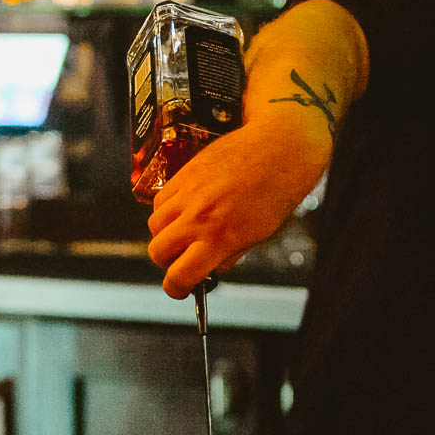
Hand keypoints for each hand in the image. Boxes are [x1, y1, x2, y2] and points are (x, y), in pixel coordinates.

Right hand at [147, 115, 329, 298]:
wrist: (279, 146)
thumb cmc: (277, 190)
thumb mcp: (259, 235)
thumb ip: (230, 254)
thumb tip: (211, 269)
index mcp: (220, 238)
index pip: (180, 275)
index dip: (176, 288)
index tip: (180, 288)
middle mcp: (199, 216)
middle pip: (158, 252)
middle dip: (167, 262)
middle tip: (183, 259)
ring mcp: (188, 193)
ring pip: (155, 225)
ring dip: (165, 235)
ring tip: (185, 232)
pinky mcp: (185, 173)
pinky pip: (160, 200)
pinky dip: (167, 210)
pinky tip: (185, 209)